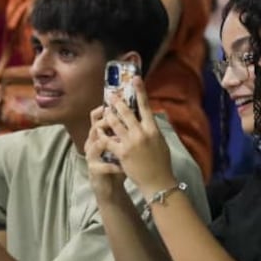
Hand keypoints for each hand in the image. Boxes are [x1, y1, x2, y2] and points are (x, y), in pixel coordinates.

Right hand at [85, 106, 128, 204]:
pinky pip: (103, 166)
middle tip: (118, 117)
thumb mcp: (121, 144)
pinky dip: (114, 166)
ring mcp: (91, 157)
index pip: (96, 118)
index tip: (115, 103)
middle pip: (95, 127)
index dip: (103, 109)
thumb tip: (137, 112)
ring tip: (121, 140)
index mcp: (99, 135)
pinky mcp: (94, 170)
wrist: (110, 186)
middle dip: (106, 121)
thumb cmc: (118, 162)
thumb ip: (125, 130)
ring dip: (109, 141)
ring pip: (96, 144)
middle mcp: (92, 143)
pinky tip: (122, 167)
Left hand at [95, 77, 174, 193]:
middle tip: (111, 94)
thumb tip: (148, 117)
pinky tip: (99, 131)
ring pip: (115, 124)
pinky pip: (108, 140)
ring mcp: (131, 142)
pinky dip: (103, 135)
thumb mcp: (161, 142)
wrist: (157, 181)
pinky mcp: (121, 153)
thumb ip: (152, 129)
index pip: (146, 106)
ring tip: (105, 110)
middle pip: (127, 112)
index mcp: (153, 129)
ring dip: (108, 115)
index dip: (140, 91)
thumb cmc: (161, 162)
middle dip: (118, 102)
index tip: (136, 79)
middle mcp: (142, 133)